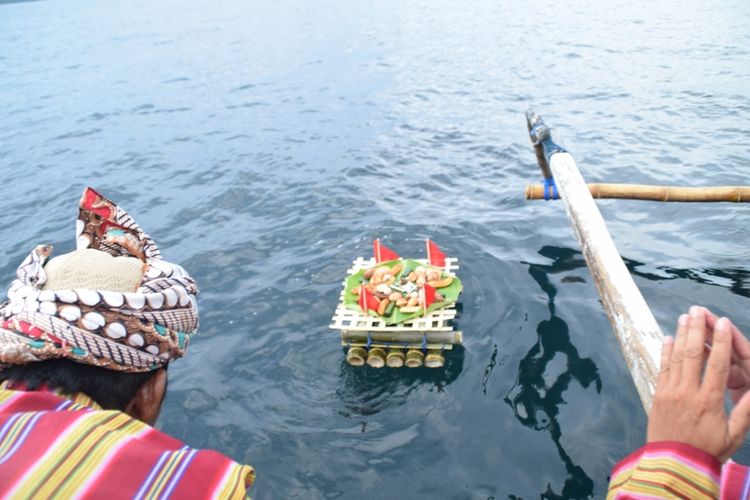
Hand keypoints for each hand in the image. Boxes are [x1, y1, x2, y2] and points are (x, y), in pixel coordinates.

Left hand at [647, 307, 749, 461]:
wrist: (674, 464)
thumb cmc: (707, 451)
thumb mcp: (734, 435)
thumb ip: (746, 411)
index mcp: (709, 401)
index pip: (716, 364)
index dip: (721, 341)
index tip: (723, 322)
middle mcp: (688, 392)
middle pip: (692, 354)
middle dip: (696, 329)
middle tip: (698, 310)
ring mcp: (670, 392)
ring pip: (675, 357)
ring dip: (680, 335)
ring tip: (684, 317)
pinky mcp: (658, 395)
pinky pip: (662, 369)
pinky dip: (665, 352)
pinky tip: (669, 338)